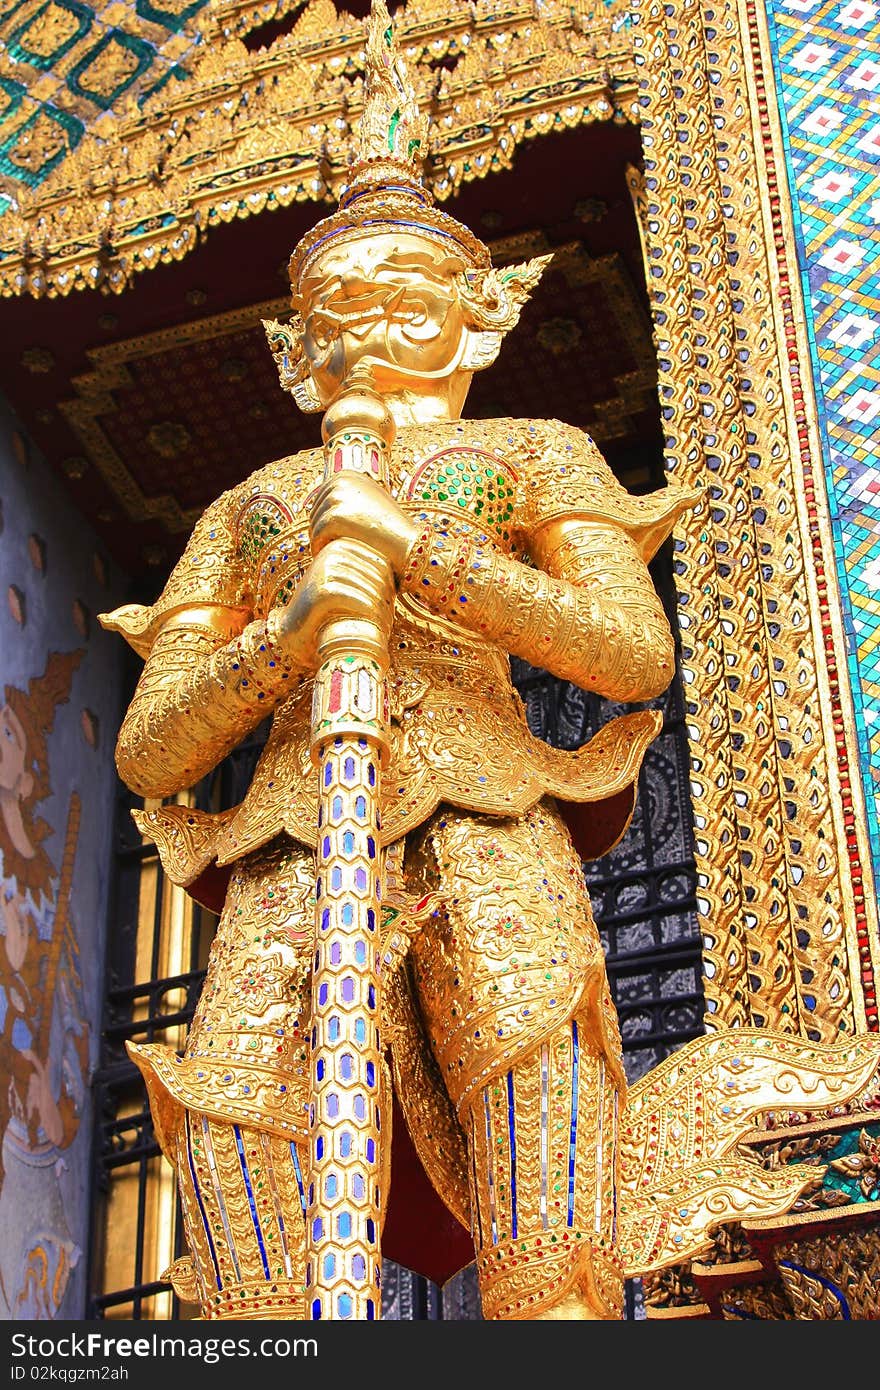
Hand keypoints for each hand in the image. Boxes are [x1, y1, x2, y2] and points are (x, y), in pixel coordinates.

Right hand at [268, 537, 394, 669]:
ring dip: (381, 609)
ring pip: (370, 587)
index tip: (388, 607)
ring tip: (382, 626)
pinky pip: (356, 599)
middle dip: (387, 599)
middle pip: (378, 574)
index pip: (382, 562)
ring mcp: (325, 568)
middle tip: (386, 620)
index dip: (390, 586)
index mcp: (342, 545)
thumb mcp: (351, 587)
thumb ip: (370, 575)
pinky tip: (371, 625)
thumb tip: (408, 570)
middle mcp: (333, 551)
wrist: (293, 635)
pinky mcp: (321, 589)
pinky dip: (367, 613)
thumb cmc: (329, 612)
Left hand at [309, 473, 418, 575]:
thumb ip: (350, 499)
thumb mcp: (371, 503)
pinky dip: (322, 548)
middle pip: (315, 511)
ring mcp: (338, 497)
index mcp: (349, 475)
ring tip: (337, 551)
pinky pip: (317, 536)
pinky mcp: (335, 516)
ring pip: (315, 524)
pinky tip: (336, 554)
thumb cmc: (392, 530)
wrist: (409, 544)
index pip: (321, 499)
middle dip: (322, 531)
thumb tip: (323, 504)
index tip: (335, 536)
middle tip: (336, 546)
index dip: (325, 520)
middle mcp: (341, 481)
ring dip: (322, 541)